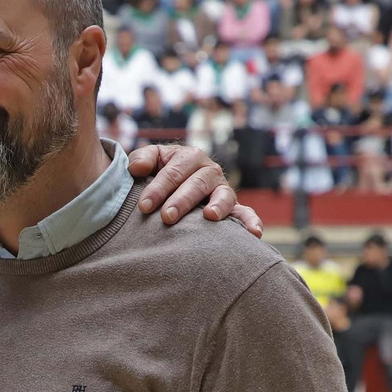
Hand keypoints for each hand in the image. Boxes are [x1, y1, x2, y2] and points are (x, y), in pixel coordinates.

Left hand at [128, 143, 263, 235]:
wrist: (177, 181)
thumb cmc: (159, 172)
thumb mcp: (151, 160)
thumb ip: (142, 159)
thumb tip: (136, 169)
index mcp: (189, 157)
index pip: (174, 172)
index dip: (158, 188)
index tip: (144, 206)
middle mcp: (209, 171)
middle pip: (197, 184)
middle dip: (181, 200)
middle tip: (166, 217)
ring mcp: (223, 189)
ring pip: (224, 195)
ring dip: (218, 205)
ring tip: (209, 216)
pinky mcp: (233, 207)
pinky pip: (245, 213)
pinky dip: (251, 221)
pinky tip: (254, 234)